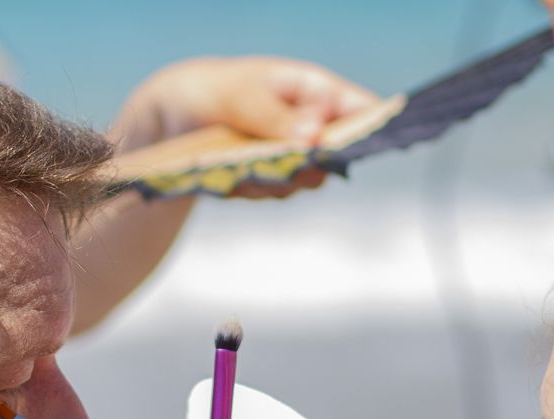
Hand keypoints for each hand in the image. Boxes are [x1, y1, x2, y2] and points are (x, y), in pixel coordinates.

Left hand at [113, 56, 378, 197]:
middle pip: (338, 155)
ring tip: (242, 165)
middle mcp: (314, 126)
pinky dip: (253, 187)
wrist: (179, 116)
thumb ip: (273, 116)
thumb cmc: (214, 91)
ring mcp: (297, 156)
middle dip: (313, 163)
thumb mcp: (237, 96)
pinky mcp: (275, 180)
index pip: (362, 109)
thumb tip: (313, 135)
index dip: (374, 128)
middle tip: (286, 164)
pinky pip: (275, 193)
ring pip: (305, 180)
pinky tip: (229, 176)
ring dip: (276, 179)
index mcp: (315, 91)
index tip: (363, 146)